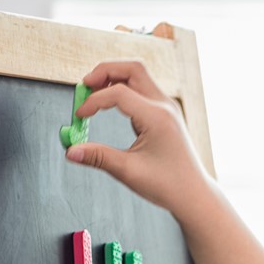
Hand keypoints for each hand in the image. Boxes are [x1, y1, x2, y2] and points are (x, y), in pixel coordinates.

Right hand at [65, 59, 211, 216]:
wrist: (194, 195)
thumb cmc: (169, 186)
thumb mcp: (129, 172)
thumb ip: (98, 157)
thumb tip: (70, 151)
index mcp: (157, 118)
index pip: (118, 93)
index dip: (93, 101)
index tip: (79, 116)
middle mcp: (164, 107)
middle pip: (131, 69)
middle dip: (104, 72)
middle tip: (84, 86)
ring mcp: (167, 108)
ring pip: (138, 75)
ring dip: (114, 78)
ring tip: (94, 92)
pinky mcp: (165, 113)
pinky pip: (143, 89)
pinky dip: (124, 89)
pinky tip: (111, 104)